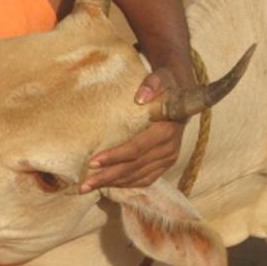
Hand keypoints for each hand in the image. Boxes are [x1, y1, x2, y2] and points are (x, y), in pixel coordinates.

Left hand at [81, 67, 186, 190]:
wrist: (181, 98)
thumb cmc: (165, 87)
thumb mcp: (160, 78)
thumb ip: (151, 84)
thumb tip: (140, 97)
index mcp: (166, 130)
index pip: (136, 148)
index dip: (115, 156)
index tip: (93, 162)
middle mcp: (169, 148)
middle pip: (134, 167)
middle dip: (108, 177)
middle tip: (84, 184)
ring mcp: (168, 159)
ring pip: (138, 177)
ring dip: (113, 184)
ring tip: (90, 187)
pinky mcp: (165, 164)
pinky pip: (145, 180)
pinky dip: (126, 184)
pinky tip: (108, 185)